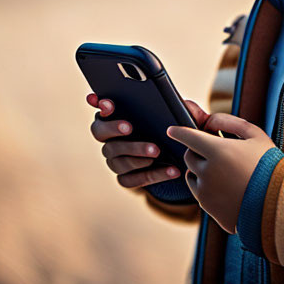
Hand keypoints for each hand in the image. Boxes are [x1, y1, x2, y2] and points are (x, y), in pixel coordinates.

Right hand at [87, 93, 208, 189]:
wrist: (178, 158)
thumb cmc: (172, 129)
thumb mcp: (178, 115)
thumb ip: (179, 106)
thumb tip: (183, 104)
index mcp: (118, 117)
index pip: (102, 109)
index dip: (102, 106)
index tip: (109, 104)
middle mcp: (111, 139)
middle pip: (100, 133)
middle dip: (113, 128)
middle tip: (129, 127)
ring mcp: (116, 160)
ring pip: (118, 158)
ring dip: (137, 153)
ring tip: (156, 151)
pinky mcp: (125, 178)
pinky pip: (132, 179)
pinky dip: (152, 175)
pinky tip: (171, 170)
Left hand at [167, 113, 276, 233]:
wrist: (278, 201)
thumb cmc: (268, 163)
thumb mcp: (254, 134)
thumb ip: (229, 122)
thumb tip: (208, 121)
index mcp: (217, 151)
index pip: (188, 137)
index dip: (178, 131)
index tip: (171, 129)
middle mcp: (207, 172)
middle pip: (189, 156)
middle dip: (196, 150)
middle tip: (213, 150)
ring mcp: (206, 192)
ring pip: (192, 175)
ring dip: (200, 169)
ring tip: (223, 170)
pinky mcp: (208, 208)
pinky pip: (199, 193)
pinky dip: (207, 186)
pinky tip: (225, 186)